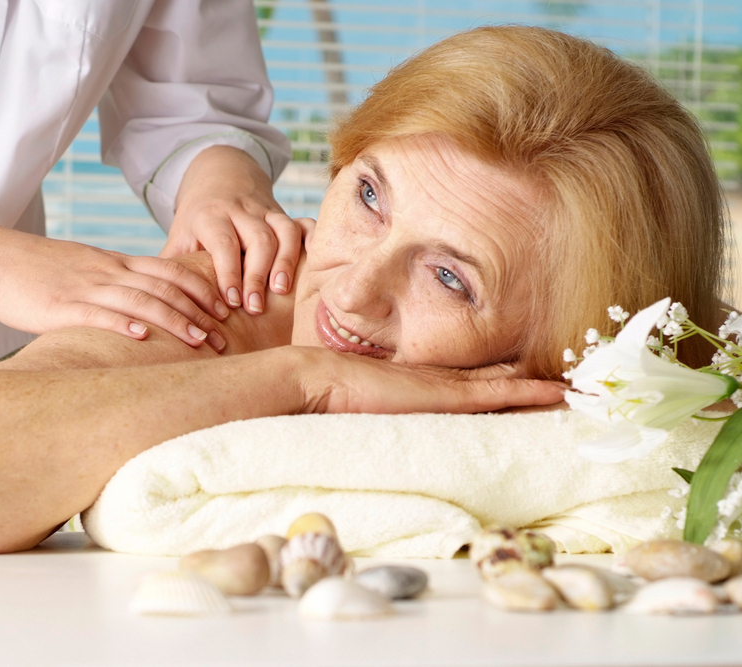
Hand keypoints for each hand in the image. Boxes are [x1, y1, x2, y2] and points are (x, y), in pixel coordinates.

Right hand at [0, 229, 228, 348]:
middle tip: (225, 336)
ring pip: (139, 301)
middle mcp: (105, 272)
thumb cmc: (31, 269)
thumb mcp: (79, 271)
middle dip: (199, 312)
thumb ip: (109, 287)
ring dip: (174, 320)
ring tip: (200, 341)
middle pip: (164, 287)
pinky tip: (144, 338)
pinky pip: (97, 314)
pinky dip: (124, 325)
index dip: (201, 290)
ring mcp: (83, 287)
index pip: (168, 271)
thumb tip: (136, 315)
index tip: (225, 311)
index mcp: (112, 263)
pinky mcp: (58, 306)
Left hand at [162, 145, 303, 315]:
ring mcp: (267, 210)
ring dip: (286, 260)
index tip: (231, 301)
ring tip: (281, 291)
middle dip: (257, 273)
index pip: (223, 242)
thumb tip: (155, 302)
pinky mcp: (285, 213)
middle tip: (255, 308)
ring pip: (283, 230)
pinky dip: (313, 240)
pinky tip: (314, 263)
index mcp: (211, 215)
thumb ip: (171, 264)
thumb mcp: (180, 235)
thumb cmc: (198, 219)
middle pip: (257, 238)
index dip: (228, 271)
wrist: (220, 177)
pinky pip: (305, 222)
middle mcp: (242, 210)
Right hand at [297, 348, 566, 414]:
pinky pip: (503, 393)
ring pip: (511, 384)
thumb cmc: (334, 400)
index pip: (481, 383)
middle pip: (502, 379)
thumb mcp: (369, 409)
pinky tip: (563, 393)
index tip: (543, 383)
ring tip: (585, 387)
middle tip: (581, 380)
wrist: (320, 382)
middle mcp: (444, 381)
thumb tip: (383, 424)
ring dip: (545, 386)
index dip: (513, 382)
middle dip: (538, 379)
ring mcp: (449, 385)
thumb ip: (386, 410)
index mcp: (426, 384)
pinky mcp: (451, 394)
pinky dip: (534, 392)